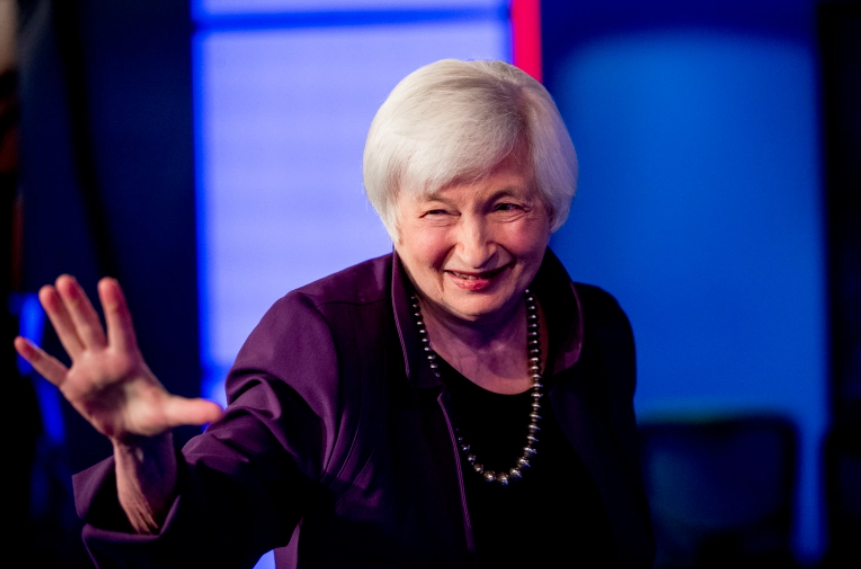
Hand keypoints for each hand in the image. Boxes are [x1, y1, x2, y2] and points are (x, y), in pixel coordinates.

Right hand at [14, 275, 222, 443]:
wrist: (137, 432)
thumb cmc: (156, 417)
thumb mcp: (174, 414)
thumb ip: (194, 410)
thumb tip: (221, 413)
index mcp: (130, 361)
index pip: (121, 328)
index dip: (115, 307)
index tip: (107, 282)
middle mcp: (106, 359)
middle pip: (90, 327)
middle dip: (77, 305)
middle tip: (65, 279)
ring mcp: (88, 371)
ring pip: (71, 338)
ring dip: (57, 317)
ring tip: (46, 291)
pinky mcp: (73, 387)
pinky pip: (52, 370)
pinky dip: (37, 359)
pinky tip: (20, 341)